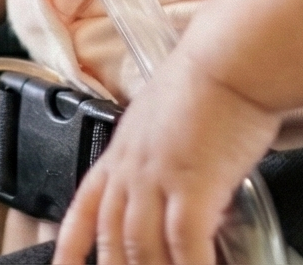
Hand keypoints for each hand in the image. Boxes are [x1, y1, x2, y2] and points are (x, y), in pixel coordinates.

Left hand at [55, 50, 282, 264]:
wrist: (233, 56)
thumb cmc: (213, 76)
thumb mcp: (169, 114)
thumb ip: (165, 151)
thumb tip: (185, 179)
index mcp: (122, 151)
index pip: (84, 209)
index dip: (69, 248)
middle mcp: (133, 169)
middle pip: (112, 238)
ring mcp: (158, 179)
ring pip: (142, 249)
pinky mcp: (192, 186)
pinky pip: (185, 244)